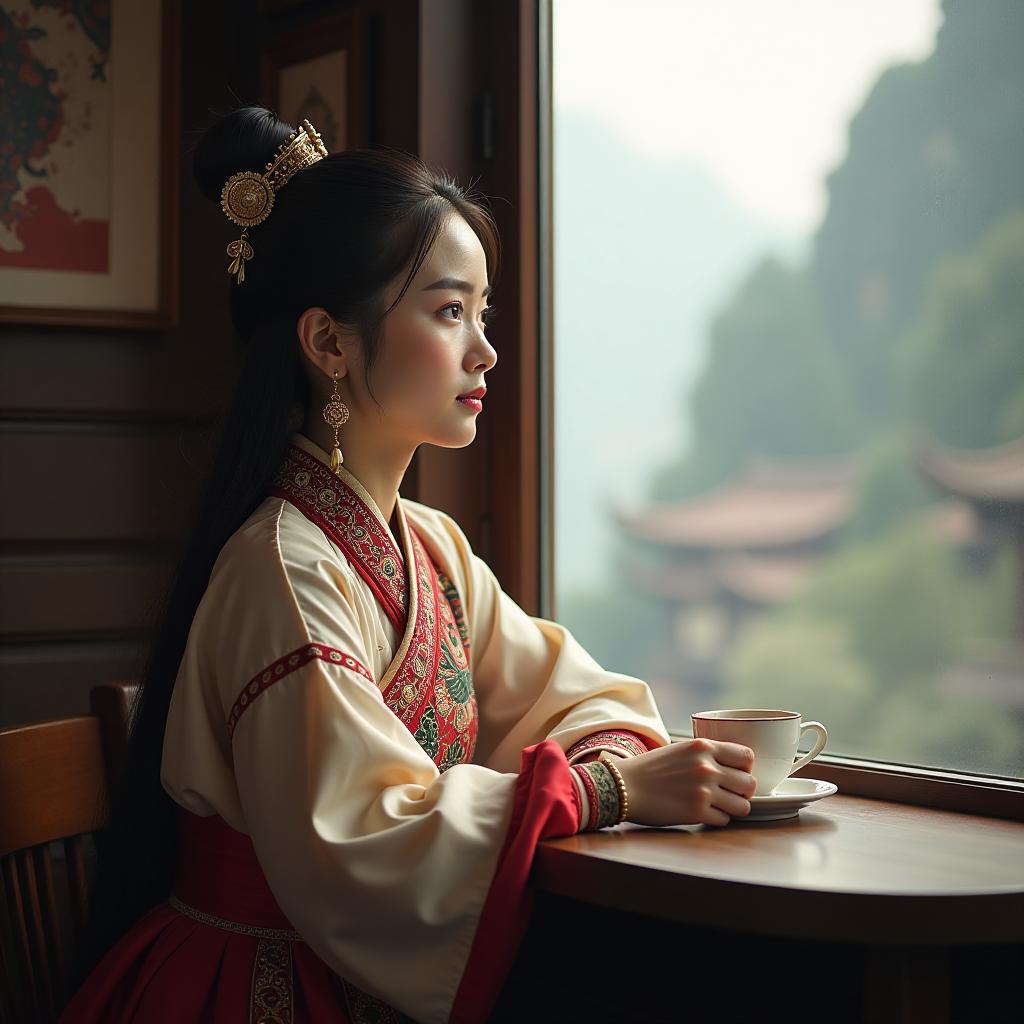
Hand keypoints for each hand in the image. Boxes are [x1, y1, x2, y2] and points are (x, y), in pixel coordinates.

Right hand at [613, 738, 756, 826]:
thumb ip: (706, 754)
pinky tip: (702, 812)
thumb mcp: (681, 749)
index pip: (747, 756)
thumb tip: (734, 767)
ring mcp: (703, 791)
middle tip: (729, 793)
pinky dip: (716, 818)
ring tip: (718, 805)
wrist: (624, 786)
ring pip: (743, 806)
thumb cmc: (651, 769)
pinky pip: (724, 820)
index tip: (736, 773)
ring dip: (733, 808)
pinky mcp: (697, 813)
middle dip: (742, 791)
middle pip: (750, 784)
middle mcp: (707, 767)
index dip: (745, 768)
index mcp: (703, 746)